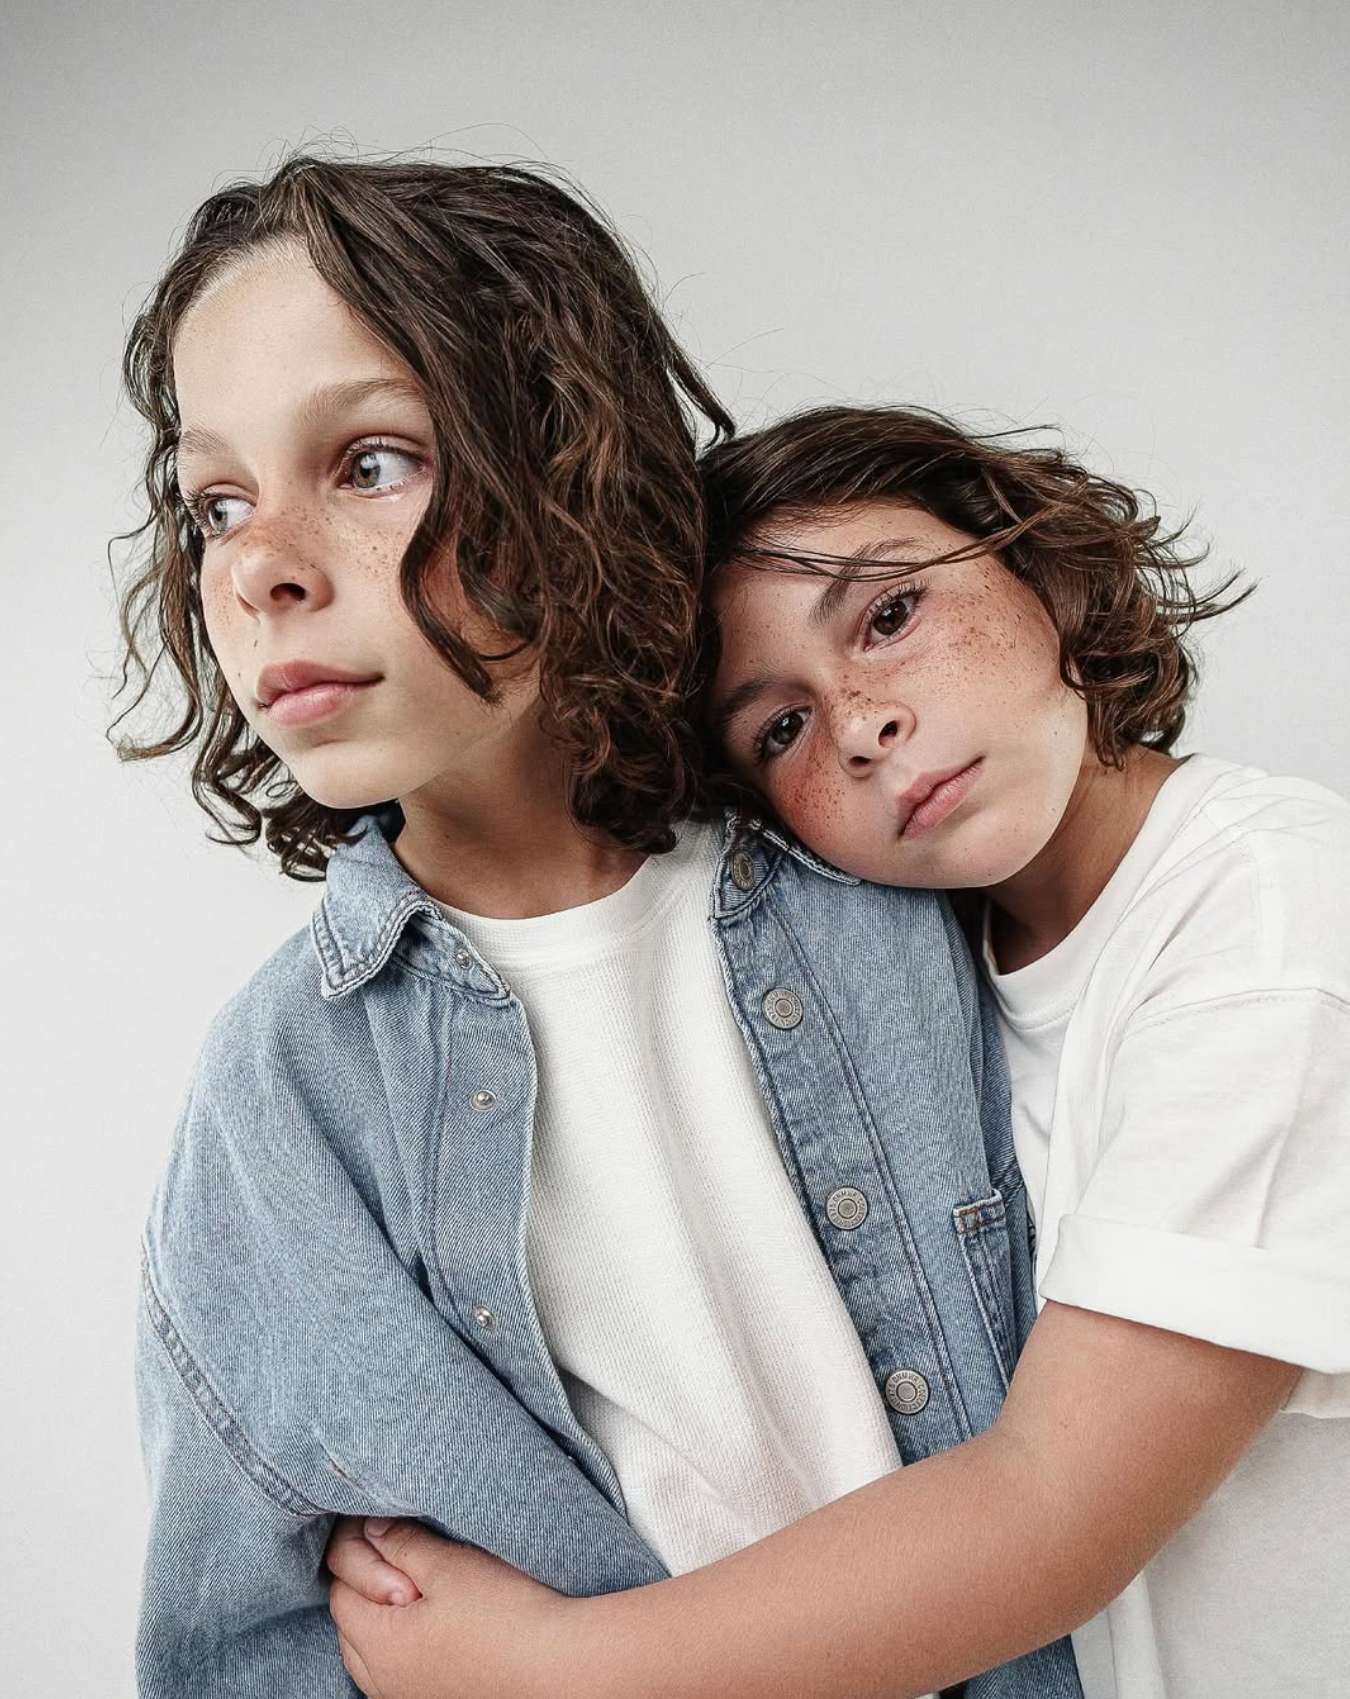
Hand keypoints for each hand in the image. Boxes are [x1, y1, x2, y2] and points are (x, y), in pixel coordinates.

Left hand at [327, 1517, 582, 1698]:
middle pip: (351, 1625)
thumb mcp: (449, 1566)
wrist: (559, 1669)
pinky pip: (394, 1675)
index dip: (359, 1555)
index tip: (390, 1530)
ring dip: (381, 1619)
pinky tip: (430, 1625)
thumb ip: (402, 1543)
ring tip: (417, 1588)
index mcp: (379, 1645)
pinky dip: (400, 1647)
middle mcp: (382, 1682)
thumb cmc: (505, 1616)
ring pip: (370, 1655)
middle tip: (405, 1556)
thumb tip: (370, 1528)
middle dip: (365, 1586)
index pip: (341, 1592)